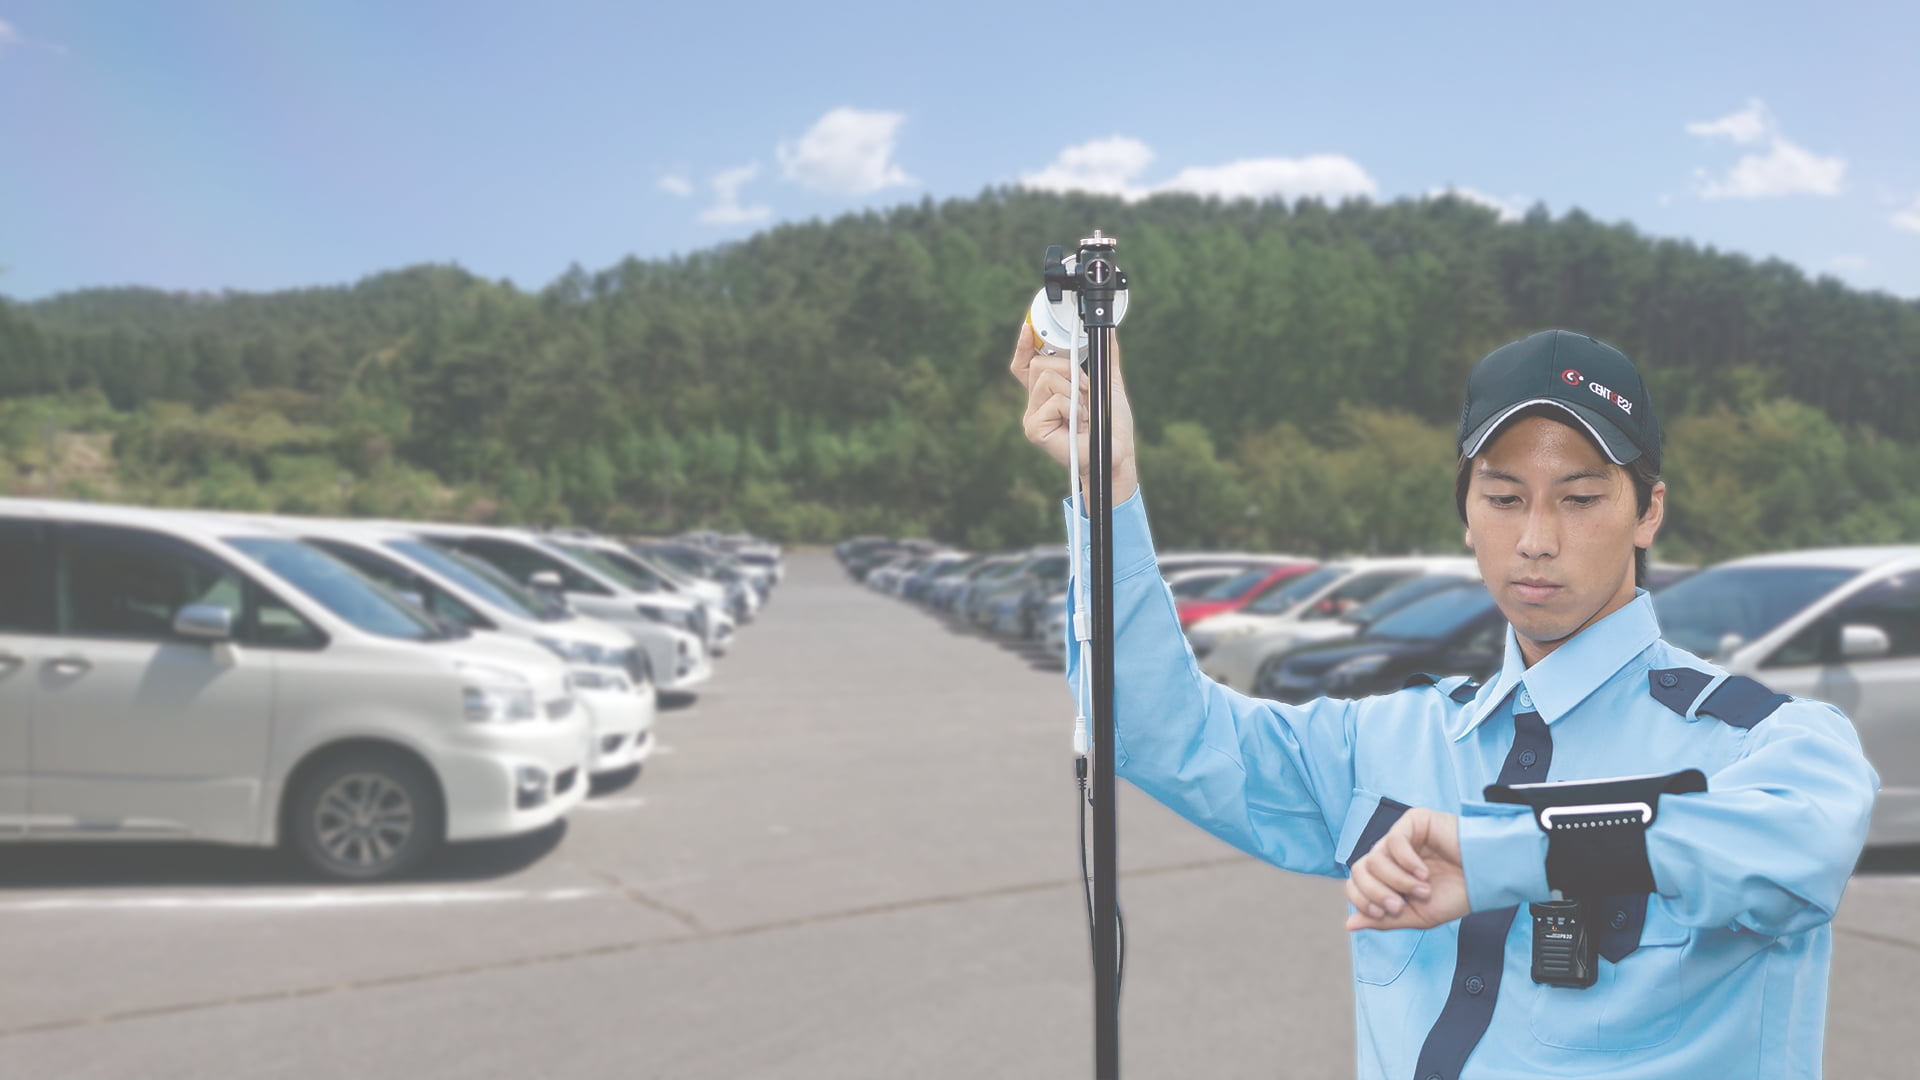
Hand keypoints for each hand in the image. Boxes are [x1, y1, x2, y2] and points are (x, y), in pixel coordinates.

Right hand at [1009, 322, 1137, 501]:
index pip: (1026, 366)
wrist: (1117, 451)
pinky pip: (1054, 400)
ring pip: (1047, 379)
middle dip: (1068, 369)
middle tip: (1086, 389)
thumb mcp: (1108, 384)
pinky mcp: (1035, 429)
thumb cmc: (1111, 424)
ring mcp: (1033, 417)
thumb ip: (1106, 358)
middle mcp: (1036, 404)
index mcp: (1048, 393)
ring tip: (1084, 410)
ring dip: (1074, 391)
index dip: (1024, 347)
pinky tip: (1079, 422)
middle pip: (1039, 365)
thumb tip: (1109, 333)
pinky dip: (1073, 407)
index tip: (1028, 328)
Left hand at [1344, 807, 1469, 930]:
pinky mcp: (1413, 821)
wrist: (1487, 879)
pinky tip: (1424, 873)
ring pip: (1374, 858)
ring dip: (1397, 881)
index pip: (1356, 884)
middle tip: (1399, 906)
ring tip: (1423, 889)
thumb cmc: (1456, 895)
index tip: (1387, 912)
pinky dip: (1406, 862)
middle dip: (1376, 893)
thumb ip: (1384, 920)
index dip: (1363, 900)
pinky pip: (1393, 841)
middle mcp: (1390, 855)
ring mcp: (1400, 837)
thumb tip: (1349, 924)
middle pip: (1359, 871)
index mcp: (1388, 876)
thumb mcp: (1418, 916)